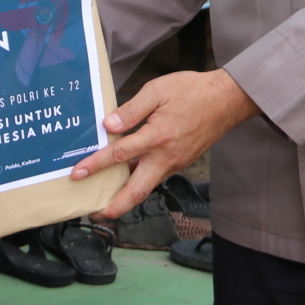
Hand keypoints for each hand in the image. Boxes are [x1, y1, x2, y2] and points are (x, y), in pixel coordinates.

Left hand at [72, 68, 259, 218]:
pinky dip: (139, 182)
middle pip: (136, 192)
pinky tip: (126, 177)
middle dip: (114, 207)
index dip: (96, 165)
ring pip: (146, 187)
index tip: (78, 173)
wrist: (227, 100)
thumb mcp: (158, 91)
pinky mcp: (180, 162)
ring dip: (126, 198)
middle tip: (94, 213)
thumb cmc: (193, 91)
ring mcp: (175, 163)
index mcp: (158, 137)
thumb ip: (131, 109)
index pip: (120, 155)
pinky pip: (155, 177)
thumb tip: (108, 125)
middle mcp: (166, 157)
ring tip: (105, 201)